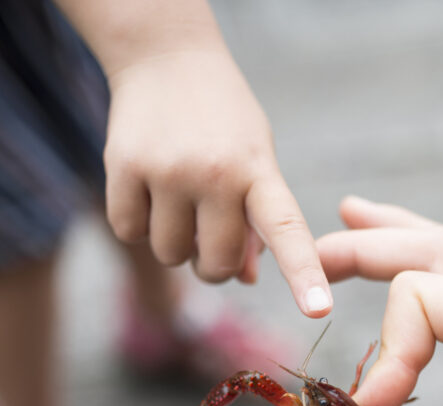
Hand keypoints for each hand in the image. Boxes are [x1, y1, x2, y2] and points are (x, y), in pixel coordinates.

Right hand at [102, 49, 331, 316]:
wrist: (165, 56)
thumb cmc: (222, 123)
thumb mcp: (255, 161)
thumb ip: (256, 222)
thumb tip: (244, 279)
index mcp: (259, 171)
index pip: (286, 231)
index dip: (303, 274)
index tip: (318, 311)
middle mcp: (215, 172)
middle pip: (213, 265)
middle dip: (210, 262)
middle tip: (208, 232)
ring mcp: (167, 170)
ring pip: (169, 255)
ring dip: (172, 242)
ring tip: (177, 200)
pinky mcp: (124, 167)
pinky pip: (129, 232)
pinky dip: (137, 224)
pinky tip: (146, 189)